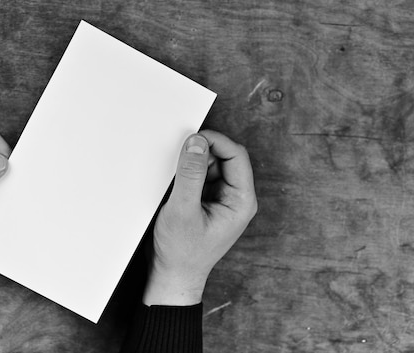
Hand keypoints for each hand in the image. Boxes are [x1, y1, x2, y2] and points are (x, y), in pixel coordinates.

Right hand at [143, 130, 257, 305]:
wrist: (172, 277)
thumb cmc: (182, 254)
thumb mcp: (182, 210)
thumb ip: (190, 174)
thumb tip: (196, 143)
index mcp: (241, 202)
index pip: (237, 156)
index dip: (216, 141)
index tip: (194, 137)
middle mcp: (235, 198)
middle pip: (225, 157)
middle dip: (204, 152)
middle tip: (182, 154)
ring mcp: (221, 200)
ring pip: (212, 165)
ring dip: (194, 162)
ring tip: (176, 177)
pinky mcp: (206, 201)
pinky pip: (201, 176)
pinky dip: (188, 172)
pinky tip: (175, 183)